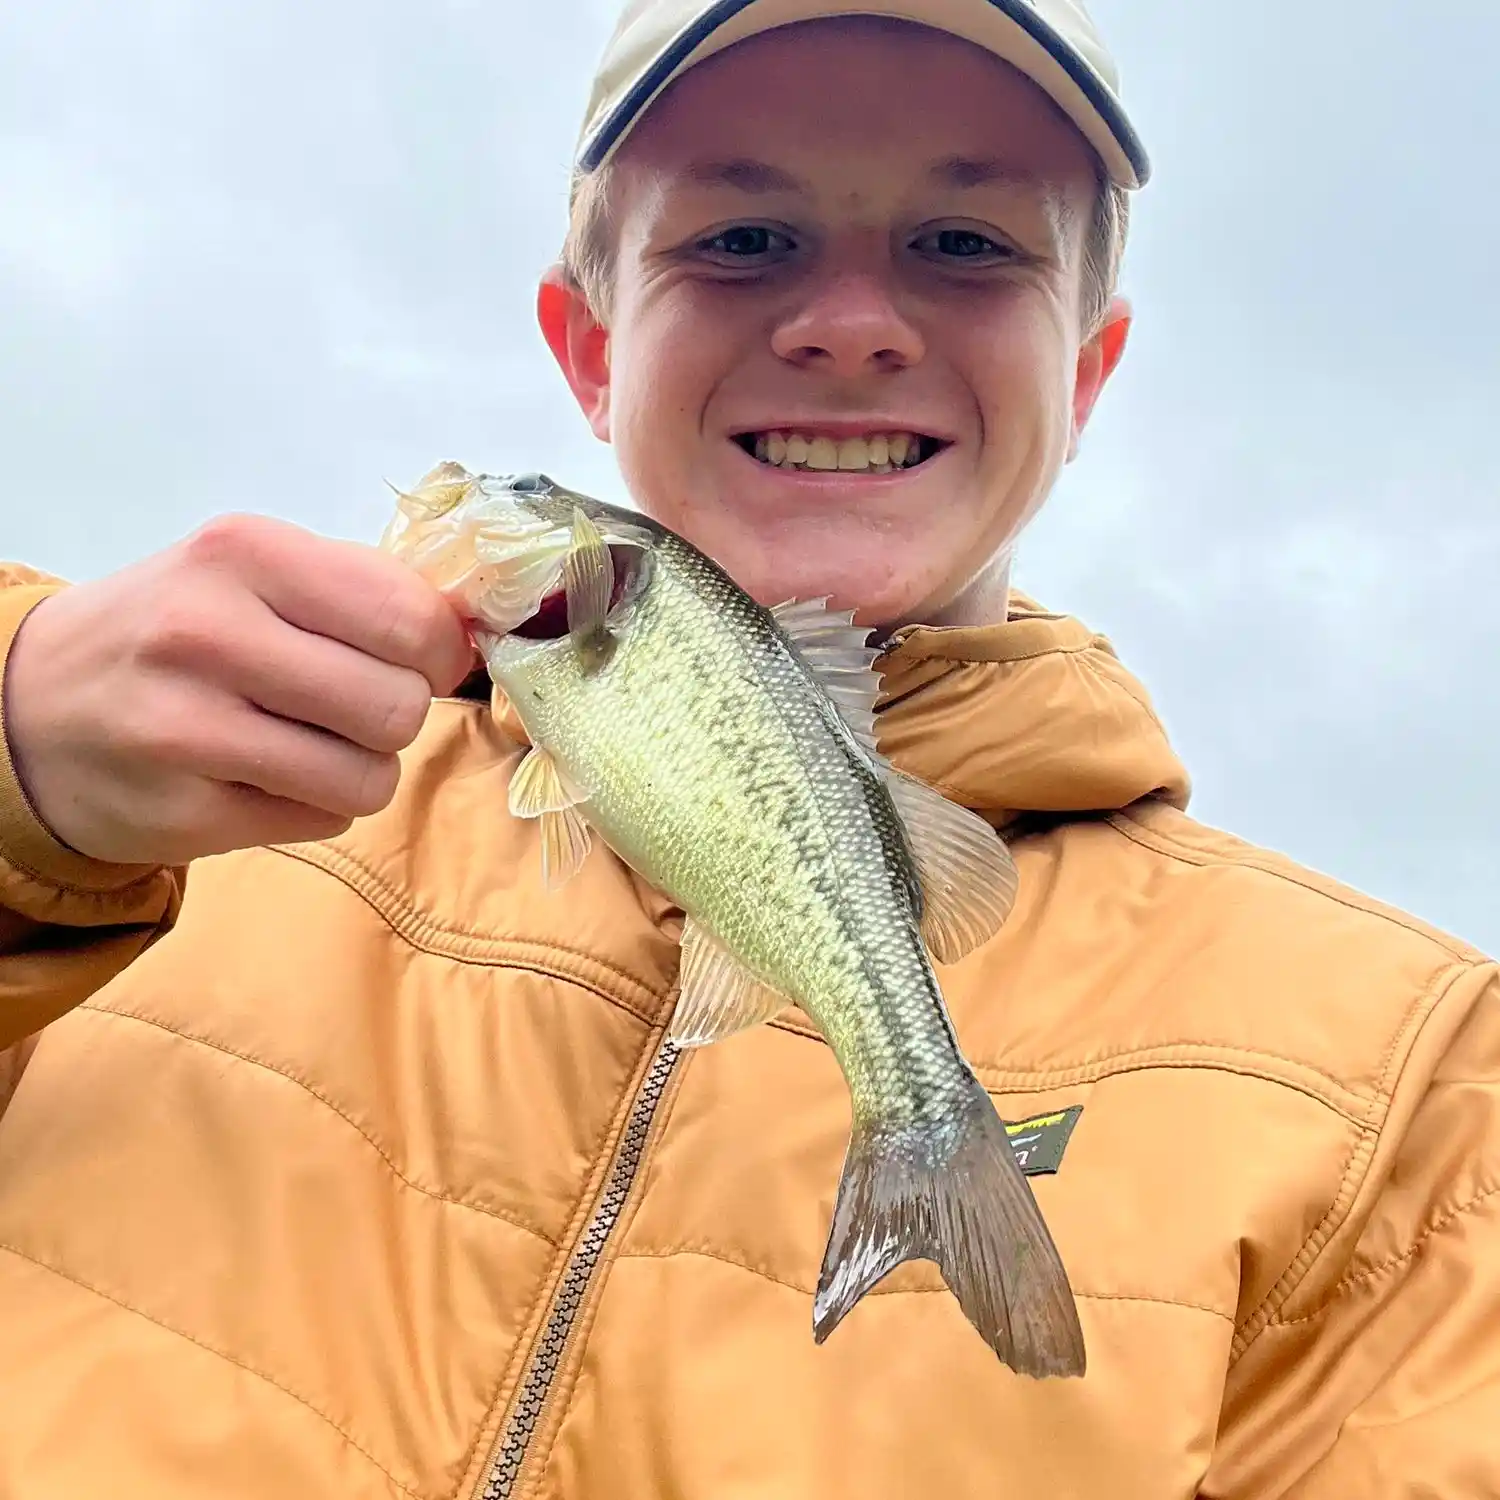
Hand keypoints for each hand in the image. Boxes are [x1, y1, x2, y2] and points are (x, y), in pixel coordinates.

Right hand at [3, 514, 475, 865]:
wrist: (36, 702)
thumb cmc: (175, 628)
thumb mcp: (253, 571)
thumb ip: (362, 590)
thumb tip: (470, 634)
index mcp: (245, 553)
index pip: (411, 618)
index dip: (440, 652)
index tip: (421, 660)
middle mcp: (209, 633)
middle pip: (397, 706)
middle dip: (397, 714)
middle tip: (355, 705)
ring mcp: (189, 730)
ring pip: (369, 778)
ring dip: (362, 769)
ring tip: (310, 743)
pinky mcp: (184, 813)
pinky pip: (324, 822)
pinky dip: (316, 805)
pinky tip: (263, 775)